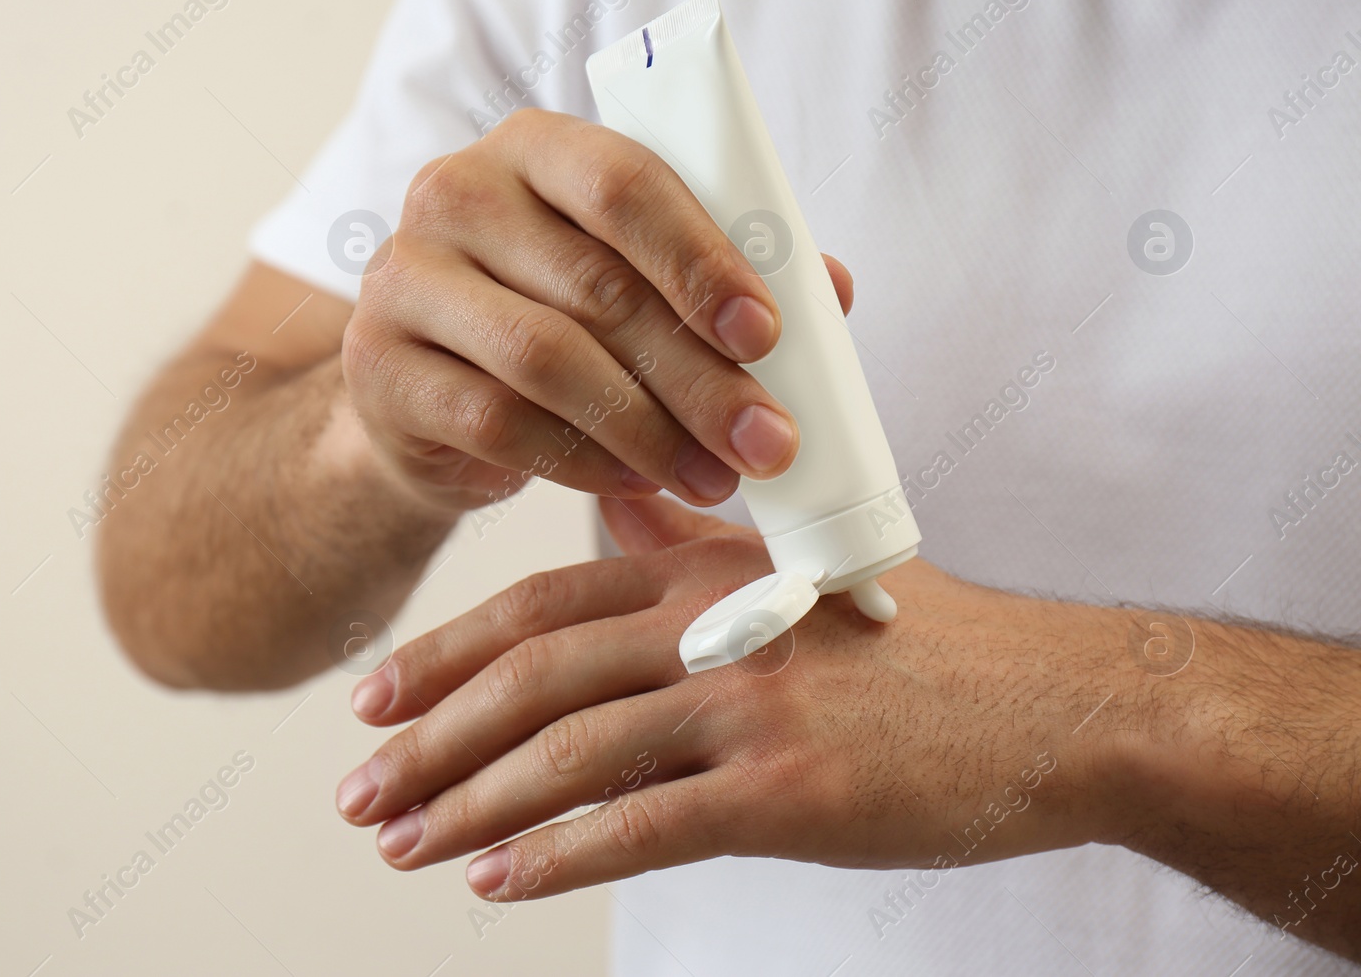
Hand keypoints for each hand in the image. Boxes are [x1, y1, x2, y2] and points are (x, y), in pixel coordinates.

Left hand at [335, 495, 1131, 899]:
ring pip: (571, 754)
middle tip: (357, 788)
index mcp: (707, 573)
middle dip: (431, 737)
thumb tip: (617, 533)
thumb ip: (697, 557)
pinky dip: (557, 855)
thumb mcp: (801, 577)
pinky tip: (496, 880)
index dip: (446, 651)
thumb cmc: (925, 650)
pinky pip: (643, 825)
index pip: (542, 604)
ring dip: (469, 805)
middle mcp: (714, 626)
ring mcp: (751, 705)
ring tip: (399, 842)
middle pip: (533, 677)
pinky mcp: (790, 791)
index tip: (376, 699)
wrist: (1057, 707)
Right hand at [341, 108, 853, 511]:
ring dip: (648, 430)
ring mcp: (403, 278)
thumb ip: (721, 271)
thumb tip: (830, 288)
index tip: (768, 336)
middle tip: (766, 441)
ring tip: (713, 477)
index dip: (701, 259)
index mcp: (532, 146)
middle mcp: (455, 193)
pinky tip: (635, 483)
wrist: (425, 392)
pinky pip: (498, 422)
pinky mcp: (379, 367)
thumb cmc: (552, 318)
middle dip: (698, 376)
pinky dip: (581, 462)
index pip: (623, 182)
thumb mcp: (633, 279)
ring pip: (546, 358)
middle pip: (596, 286)